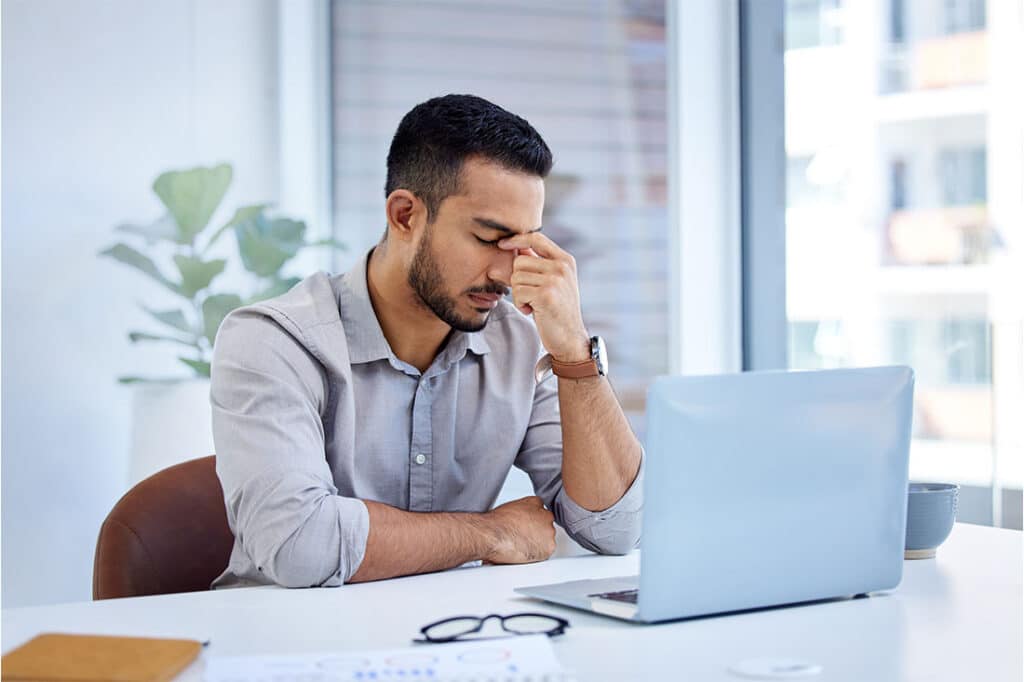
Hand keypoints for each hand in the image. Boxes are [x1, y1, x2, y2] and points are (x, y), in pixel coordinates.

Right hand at [482, 496, 555, 563]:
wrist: (492, 535)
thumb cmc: (495, 523)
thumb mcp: (509, 508)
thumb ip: (522, 511)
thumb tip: (521, 520)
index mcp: (535, 502)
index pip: (540, 511)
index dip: (531, 522)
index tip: (525, 528)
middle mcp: (546, 515)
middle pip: (545, 526)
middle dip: (536, 533)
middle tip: (521, 538)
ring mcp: (549, 531)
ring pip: (546, 540)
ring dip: (537, 544)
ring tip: (520, 545)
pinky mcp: (548, 547)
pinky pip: (545, 553)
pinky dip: (536, 555)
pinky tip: (524, 552)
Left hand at [498, 233, 589, 362]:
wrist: (570, 337)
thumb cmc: (557, 309)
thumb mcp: (552, 282)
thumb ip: (537, 264)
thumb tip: (513, 248)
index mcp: (565, 260)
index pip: (536, 238)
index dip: (516, 239)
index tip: (502, 244)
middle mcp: (562, 267)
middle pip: (519, 261)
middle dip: (517, 280)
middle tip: (529, 295)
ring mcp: (555, 280)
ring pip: (516, 277)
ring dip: (518, 294)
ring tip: (533, 304)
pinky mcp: (546, 294)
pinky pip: (517, 292)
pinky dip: (520, 304)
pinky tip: (532, 311)